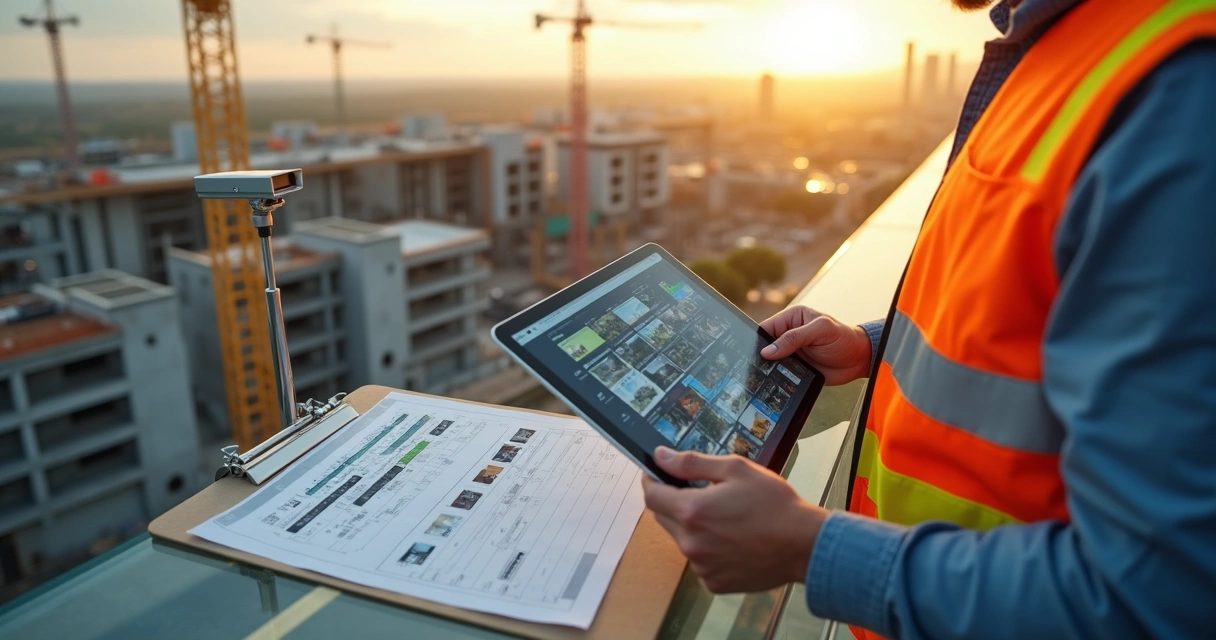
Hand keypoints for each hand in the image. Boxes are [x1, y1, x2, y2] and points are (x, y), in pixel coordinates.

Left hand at [641, 446, 825, 593]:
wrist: (804, 545)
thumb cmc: (775, 504)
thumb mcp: (735, 469)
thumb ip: (692, 463)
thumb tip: (661, 457)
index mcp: (693, 511)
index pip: (652, 496)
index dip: (651, 481)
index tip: (655, 474)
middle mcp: (691, 542)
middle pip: (664, 518)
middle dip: (674, 502)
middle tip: (700, 493)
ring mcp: (702, 566)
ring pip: (682, 540)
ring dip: (693, 527)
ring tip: (726, 518)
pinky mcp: (714, 582)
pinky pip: (700, 561)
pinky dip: (708, 549)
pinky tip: (733, 540)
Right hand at [760, 305, 871, 385]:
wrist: (860, 360)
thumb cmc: (844, 338)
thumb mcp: (820, 331)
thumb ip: (794, 338)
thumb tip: (768, 351)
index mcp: (792, 318)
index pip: (766, 328)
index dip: (758, 340)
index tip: (751, 353)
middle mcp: (788, 335)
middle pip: (765, 346)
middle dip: (761, 356)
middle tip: (755, 368)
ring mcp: (791, 353)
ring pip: (771, 362)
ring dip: (768, 369)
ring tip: (762, 378)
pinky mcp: (796, 368)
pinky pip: (780, 374)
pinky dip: (776, 378)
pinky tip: (773, 384)